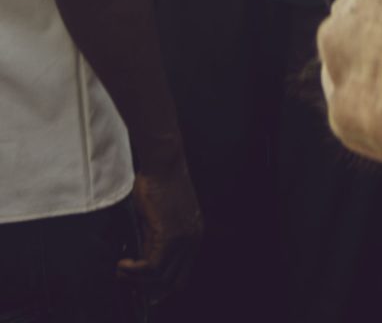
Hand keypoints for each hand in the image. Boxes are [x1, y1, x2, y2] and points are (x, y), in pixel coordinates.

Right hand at [120, 154, 201, 296]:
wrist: (162, 161)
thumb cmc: (156, 182)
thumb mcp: (156, 218)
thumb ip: (153, 240)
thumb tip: (140, 262)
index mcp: (193, 234)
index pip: (182, 274)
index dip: (161, 285)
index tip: (141, 287)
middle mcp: (193, 239)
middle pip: (174, 281)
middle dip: (149, 288)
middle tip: (127, 281)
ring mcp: (184, 239)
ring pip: (161, 278)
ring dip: (137, 280)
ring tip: (120, 271)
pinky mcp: (170, 236)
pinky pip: (152, 268)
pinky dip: (134, 271)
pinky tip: (121, 264)